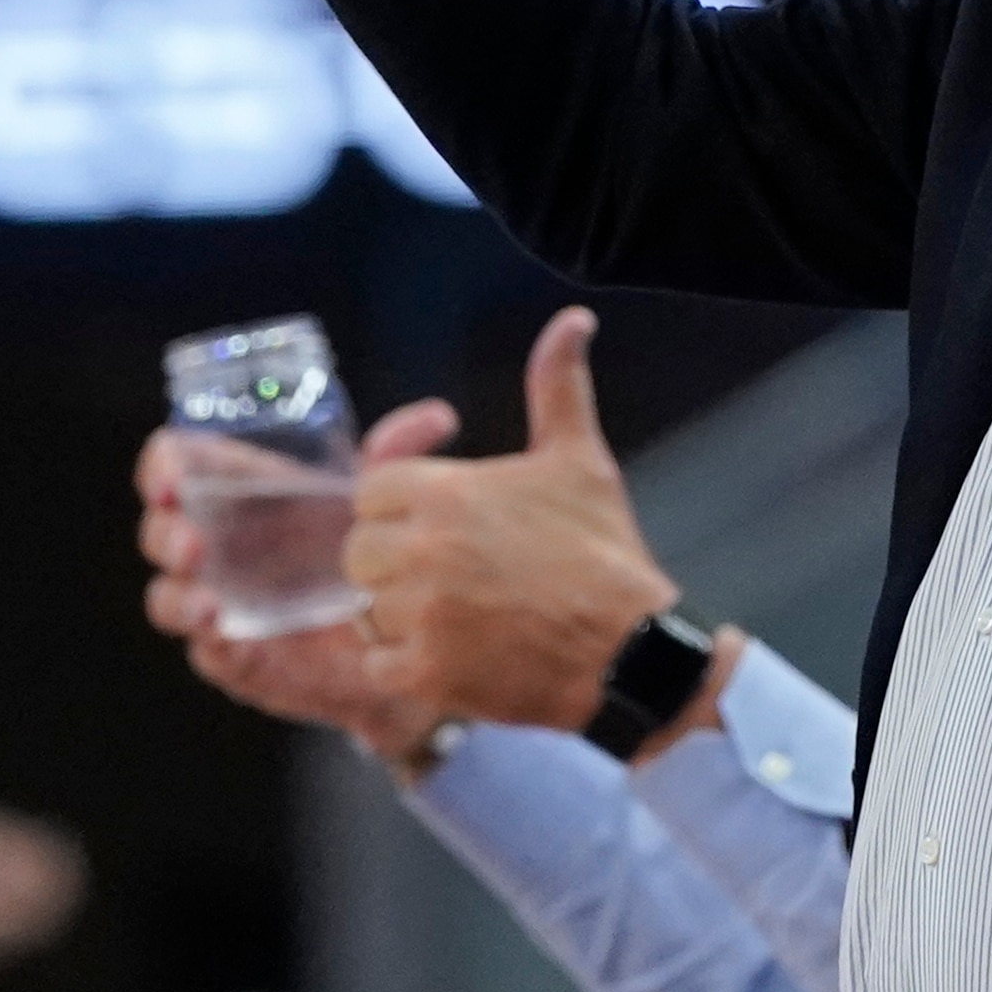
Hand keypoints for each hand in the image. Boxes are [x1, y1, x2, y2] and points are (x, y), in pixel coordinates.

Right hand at [141, 399, 460, 765]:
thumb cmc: (374, 551)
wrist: (403, 638)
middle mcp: (219, 548)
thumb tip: (438, 416)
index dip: (161, 468)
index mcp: (239, 498)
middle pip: (160, 531)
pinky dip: (210, 642)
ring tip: (208, 601)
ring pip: (168, 597)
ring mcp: (221, 602)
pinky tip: (225, 634)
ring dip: (178, 597)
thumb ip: (400, 457)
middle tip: (195, 543)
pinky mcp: (239, 655)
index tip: (171, 479)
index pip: (175, 469)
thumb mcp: (382, 500)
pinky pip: (207, 652)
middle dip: (166, 534)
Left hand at [348, 309, 677, 732]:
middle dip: (395, 561)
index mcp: (448, 493)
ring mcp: (420, 615)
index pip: (370, 491)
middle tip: (451, 574)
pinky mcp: (424, 672)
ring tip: (457, 616)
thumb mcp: (580, 460)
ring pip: (365, 608)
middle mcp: (422, 550)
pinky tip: (455, 654)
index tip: (444, 524)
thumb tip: (573, 319)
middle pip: (359, 551)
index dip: (402, 508)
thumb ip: (557, 386)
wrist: (632, 649)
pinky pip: (378, 663)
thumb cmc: (603, 551)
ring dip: (400, 614)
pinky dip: (407, 664)